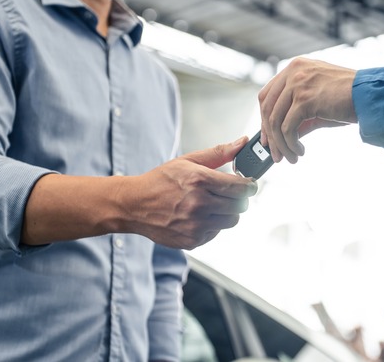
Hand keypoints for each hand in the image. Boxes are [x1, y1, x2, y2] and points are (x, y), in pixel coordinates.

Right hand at [123, 137, 257, 248]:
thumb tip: (242, 143)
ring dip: (228, 212)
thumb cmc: (161, 180)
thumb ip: (218, 153)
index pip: (240, 187)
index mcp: (199, 180)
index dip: (250, 186)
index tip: (250, 184)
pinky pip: (216, 232)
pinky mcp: (192, 240)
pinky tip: (199, 216)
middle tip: (230, 194)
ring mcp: (195, 225)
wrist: (134, 205)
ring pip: (231, 221)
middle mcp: (199, 204)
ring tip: (213, 204)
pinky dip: (213, 224)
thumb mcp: (188, 161)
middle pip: (240, 206)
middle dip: (239, 198)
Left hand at [258, 57, 356, 163]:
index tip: (267, 137)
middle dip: (269, 135)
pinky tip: (300, 151)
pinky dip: (291, 144)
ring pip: (275, 121)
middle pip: (267, 107)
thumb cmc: (349, 98)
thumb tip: (281, 137)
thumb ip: (297, 115)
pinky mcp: (304, 100)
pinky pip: (287, 128)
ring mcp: (297, 83)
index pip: (268, 94)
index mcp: (296, 67)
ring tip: (291, 157)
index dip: (263, 118)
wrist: (370, 96)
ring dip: (281, 144)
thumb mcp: (317, 104)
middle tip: (275, 154)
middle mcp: (293, 71)